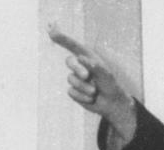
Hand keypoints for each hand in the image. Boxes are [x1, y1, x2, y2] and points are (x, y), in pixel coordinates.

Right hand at [47, 23, 136, 144]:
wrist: (112, 103)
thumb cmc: (110, 85)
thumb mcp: (106, 74)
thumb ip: (95, 66)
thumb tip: (81, 58)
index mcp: (87, 58)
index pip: (73, 46)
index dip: (62, 38)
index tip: (51, 31)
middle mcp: (79, 67)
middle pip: (69, 61)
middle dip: (77, 68)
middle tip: (87, 76)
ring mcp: (75, 79)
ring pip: (71, 79)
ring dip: (84, 87)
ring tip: (95, 91)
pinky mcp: (74, 91)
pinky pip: (72, 92)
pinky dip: (82, 97)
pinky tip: (91, 99)